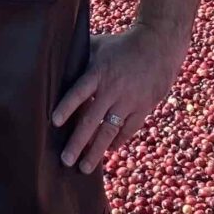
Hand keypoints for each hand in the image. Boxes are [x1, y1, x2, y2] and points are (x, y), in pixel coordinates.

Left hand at [52, 25, 185, 174]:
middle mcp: (113, 89)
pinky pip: (128, 130)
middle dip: (78, 142)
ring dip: (96, 151)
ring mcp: (129, 100)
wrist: (158, 46)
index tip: (54, 122)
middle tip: (65, 160)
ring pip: (110, 131)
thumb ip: (79, 56)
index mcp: (98, 72)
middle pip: (92, 119)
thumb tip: (56, 62)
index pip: (79, 92)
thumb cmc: (122, 45)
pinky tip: (106, 151)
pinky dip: (116, 142)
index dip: (67, 107)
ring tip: (84, 168)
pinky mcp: (143, 107)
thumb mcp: (99, 45)